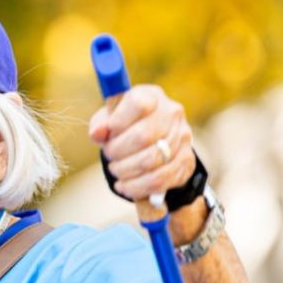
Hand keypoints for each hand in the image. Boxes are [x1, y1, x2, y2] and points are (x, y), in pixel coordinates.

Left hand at [87, 84, 194, 201]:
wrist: (154, 140)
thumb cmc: (125, 126)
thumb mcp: (109, 119)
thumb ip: (101, 124)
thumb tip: (97, 133)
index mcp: (152, 96)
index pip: (139, 104)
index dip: (118, 122)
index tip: (107, 133)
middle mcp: (172, 114)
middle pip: (143, 136)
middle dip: (118, 151)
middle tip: (109, 155)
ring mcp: (183, 137)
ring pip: (151, 161)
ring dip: (126, 170)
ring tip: (116, 170)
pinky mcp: (186, 161)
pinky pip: (160, 180)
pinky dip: (136, 187)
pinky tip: (124, 185)